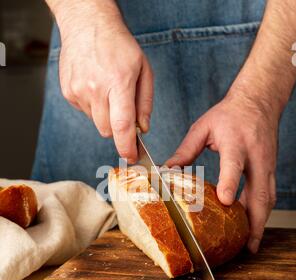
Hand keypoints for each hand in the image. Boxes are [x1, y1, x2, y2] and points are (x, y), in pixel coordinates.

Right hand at [54, 1, 152, 162]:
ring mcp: (79, 91)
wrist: (87, 24)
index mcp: (118, 83)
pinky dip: (93, 107)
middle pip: (107, 130)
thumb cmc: (119, 45)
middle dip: (117, 128)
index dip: (127, 147)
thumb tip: (143, 129)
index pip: (122, 126)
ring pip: (96, 123)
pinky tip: (95, 87)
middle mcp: (96, 89)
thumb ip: (145, 103)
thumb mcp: (144, 69)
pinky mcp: (69, 92)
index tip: (131, 158)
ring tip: (107, 91)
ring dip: (105, 116)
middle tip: (122, 111)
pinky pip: (85, 112)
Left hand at [166, 89, 278, 252]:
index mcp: (236, 142)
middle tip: (247, 243)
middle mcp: (255, 156)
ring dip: (260, 221)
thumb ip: (185, 150)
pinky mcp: (270, 169)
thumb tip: (168, 170)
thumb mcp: (203, 127)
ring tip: (251, 243)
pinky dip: (263, 212)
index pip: (234, 165)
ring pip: (268, 197)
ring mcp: (266, 164)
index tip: (225, 201)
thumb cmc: (229, 114)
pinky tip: (254, 225)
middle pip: (260, 192)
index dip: (231, 183)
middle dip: (254, 220)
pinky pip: (269, 194)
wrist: (258, 101)